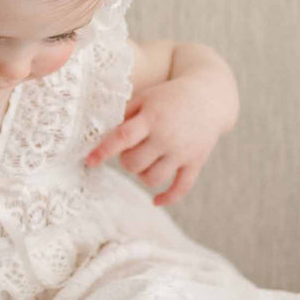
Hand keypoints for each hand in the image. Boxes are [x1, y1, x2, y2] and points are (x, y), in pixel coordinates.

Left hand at [83, 77, 228, 205]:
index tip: (90, 161)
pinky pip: (181, 189)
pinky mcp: (196, 163)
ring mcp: (182, 152)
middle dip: (126, 161)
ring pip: (152, 179)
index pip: (123, 137)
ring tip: (144, 164)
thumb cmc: (169, 98)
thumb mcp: (146, 98)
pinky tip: (155, 201)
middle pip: (134, 163)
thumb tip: (101, 135)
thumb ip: (124, 115)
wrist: (209, 97)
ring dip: (141, 175)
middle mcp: (167, 137)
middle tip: (132, 150)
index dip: (104, 151)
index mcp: (152, 117)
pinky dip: (167, 198)